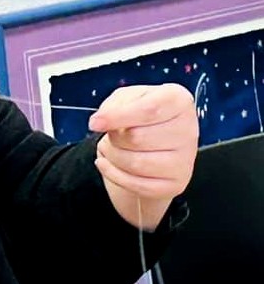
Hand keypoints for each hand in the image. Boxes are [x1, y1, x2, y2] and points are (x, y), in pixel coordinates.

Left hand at [89, 83, 198, 229]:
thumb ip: (113, 105)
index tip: (95, 123)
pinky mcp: (176, 184)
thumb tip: (99, 121)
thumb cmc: (140, 116)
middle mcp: (188, 130)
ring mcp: (185, 160)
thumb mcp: (125, 99)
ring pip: (135, 163)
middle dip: (114, 137)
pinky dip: (113, 174)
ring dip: (113, 155)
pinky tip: (107, 163)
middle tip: (112, 134)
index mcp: (178, 101)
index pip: (149, 110)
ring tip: (112, 147)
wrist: (154, 143)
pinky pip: (136, 184)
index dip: (118, 117)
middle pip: (137, 138)